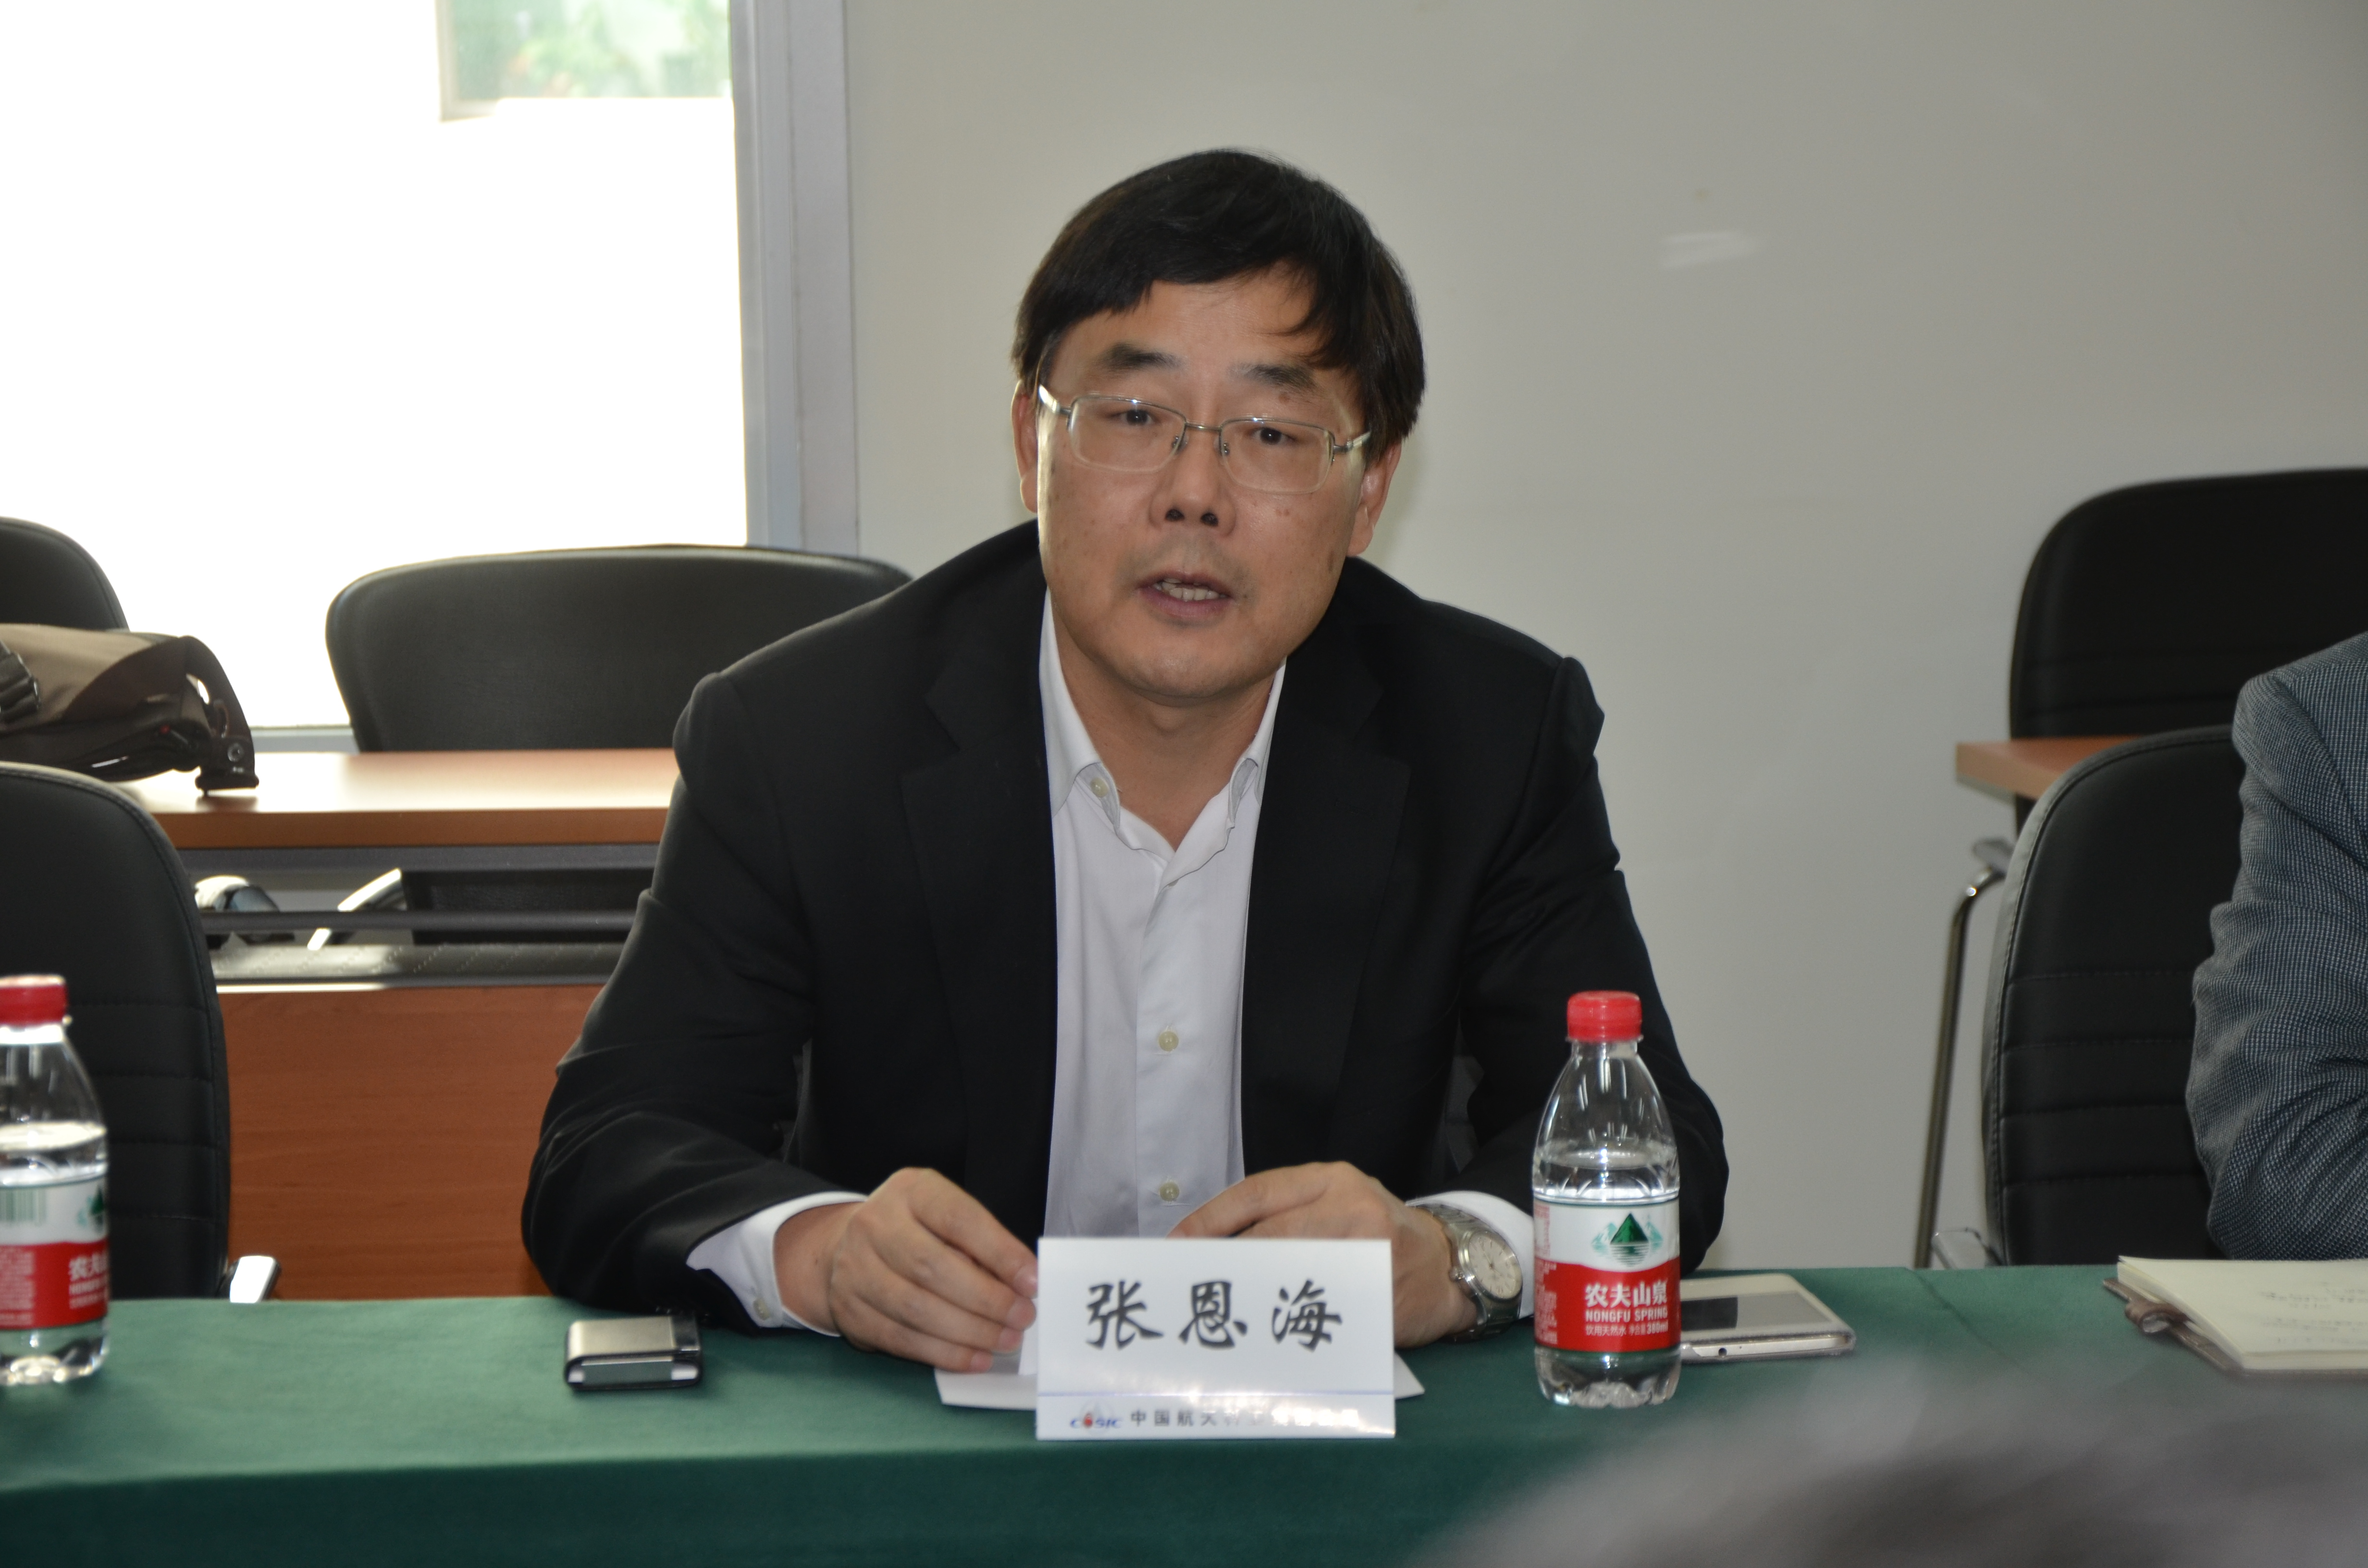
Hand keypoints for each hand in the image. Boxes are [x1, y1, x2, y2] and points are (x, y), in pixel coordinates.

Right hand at [771, 1168, 1037, 1371]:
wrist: (849, 1246)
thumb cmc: (918, 1231)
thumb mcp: (947, 1218)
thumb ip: (980, 1245)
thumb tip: (1022, 1285)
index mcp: (910, 1192)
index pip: (958, 1220)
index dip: (999, 1252)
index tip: (1032, 1281)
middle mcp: (875, 1224)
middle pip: (932, 1267)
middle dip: (986, 1299)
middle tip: (1022, 1317)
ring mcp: (855, 1268)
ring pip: (915, 1308)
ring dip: (969, 1332)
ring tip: (1005, 1340)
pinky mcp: (850, 1310)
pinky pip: (900, 1339)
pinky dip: (943, 1353)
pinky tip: (975, 1359)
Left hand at [1169, 1162, 1476, 1346]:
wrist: (1448, 1263)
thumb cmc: (1378, 1234)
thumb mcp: (1337, 1203)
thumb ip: (1287, 1215)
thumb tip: (1213, 1247)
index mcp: (1331, 1179)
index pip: (1257, 1192)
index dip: (1211, 1220)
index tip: (1176, 1246)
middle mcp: (1351, 1205)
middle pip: (1270, 1234)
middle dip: (1225, 1263)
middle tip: (1189, 1287)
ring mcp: (1371, 1249)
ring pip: (1294, 1272)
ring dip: (1252, 1295)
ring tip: (1217, 1313)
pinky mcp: (1384, 1293)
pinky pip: (1328, 1311)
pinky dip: (1294, 1326)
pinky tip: (1267, 1338)